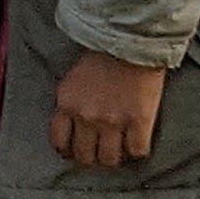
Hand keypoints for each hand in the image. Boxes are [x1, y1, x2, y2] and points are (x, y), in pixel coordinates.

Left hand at [49, 49, 165, 169]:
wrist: (131, 39)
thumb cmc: (102, 55)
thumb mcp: (73, 79)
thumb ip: (71, 103)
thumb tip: (73, 126)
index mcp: (66, 104)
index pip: (60, 142)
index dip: (69, 151)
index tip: (77, 150)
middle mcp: (86, 117)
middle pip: (85, 156)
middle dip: (92, 158)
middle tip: (101, 152)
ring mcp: (113, 121)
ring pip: (110, 159)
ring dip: (115, 158)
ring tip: (120, 151)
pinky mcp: (139, 122)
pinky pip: (137, 151)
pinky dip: (138, 151)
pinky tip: (138, 143)